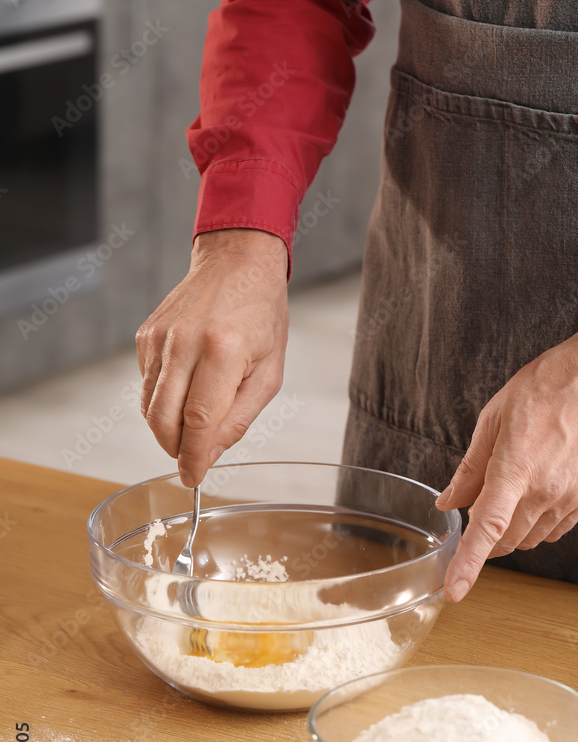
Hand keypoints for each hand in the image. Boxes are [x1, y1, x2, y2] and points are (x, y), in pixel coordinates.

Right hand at [136, 228, 288, 486]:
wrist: (237, 263)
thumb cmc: (260, 316)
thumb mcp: (268, 373)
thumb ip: (238, 417)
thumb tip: (209, 454)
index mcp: (222, 350)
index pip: (198, 420)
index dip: (193, 457)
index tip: (192, 478)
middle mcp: (184, 342)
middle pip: (163, 419)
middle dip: (175, 449)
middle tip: (192, 458)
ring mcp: (159, 337)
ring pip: (149, 406)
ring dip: (166, 428)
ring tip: (192, 424)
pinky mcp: (145, 336)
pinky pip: (147, 385)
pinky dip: (162, 400)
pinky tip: (186, 387)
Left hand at [436, 322, 577, 600]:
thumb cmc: (544, 388)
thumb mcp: (492, 419)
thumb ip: (469, 469)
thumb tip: (448, 502)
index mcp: (515, 468)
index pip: (487, 529)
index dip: (468, 564)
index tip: (453, 591)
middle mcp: (544, 490)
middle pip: (505, 542)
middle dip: (485, 539)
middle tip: (478, 509)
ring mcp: (569, 497)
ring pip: (529, 539)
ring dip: (511, 531)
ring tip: (511, 492)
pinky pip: (554, 530)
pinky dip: (536, 525)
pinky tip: (533, 498)